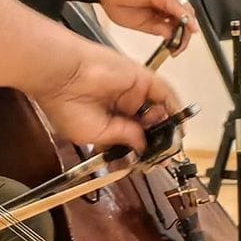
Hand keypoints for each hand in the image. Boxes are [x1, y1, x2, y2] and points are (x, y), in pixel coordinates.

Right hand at [31, 42, 180, 154]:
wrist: (62, 75)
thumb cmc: (68, 107)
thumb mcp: (95, 135)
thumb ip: (122, 139)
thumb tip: (143, 146)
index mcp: (106, 121)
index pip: (131, 137)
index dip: (142, 150)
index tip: (152, 164)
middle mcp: (122, 106)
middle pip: (148, 124)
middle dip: (158, 140)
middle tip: (166, 155)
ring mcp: (133, 91)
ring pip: (157, 109)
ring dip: (166, 126)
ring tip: (170, 141)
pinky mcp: (142, 77)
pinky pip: (164, 92)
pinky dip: (174, 107)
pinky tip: (178, 123)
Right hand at [98, 0, 191, 51]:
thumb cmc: (117, 1)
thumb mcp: (140, 23)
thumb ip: (158, 29)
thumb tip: (171, 36)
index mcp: (161, 5)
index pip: (180, 20)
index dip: (181, 36)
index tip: (176, 48)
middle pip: (186, 17)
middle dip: (185, 34)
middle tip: (179, 48)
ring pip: (186, 12)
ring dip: (187, 29)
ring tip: (180, 43)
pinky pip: (179, 7)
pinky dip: (186, 19)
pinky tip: (187, 28)